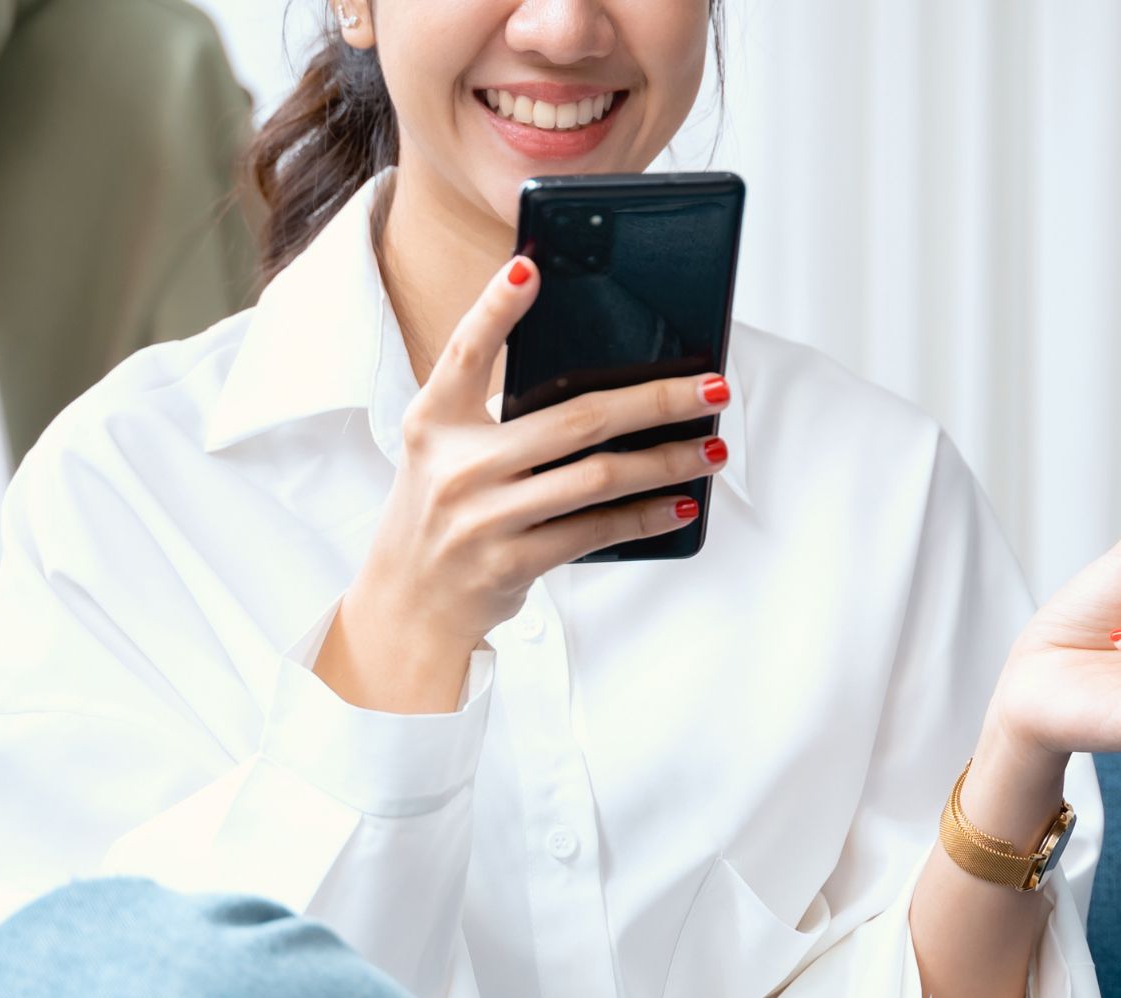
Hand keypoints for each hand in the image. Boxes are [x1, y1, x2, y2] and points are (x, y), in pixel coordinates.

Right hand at [358, 253, 735, 653]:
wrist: (408, 605)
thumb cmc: (443, 515)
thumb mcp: (446, 454)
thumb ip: (497, 418)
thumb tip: (601, 387)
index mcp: (435, 420)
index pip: (465, 351)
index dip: (495, 307)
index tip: (532, 268)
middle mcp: (456, 464)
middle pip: (576, 418)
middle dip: (656, 399)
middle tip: (711, 387)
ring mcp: (483, 517)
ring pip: (598, 477)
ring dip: (667, 460)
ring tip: (712, 447)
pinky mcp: (511, 562)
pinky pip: (596, 531)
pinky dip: (646, 516)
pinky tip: (682, 503)